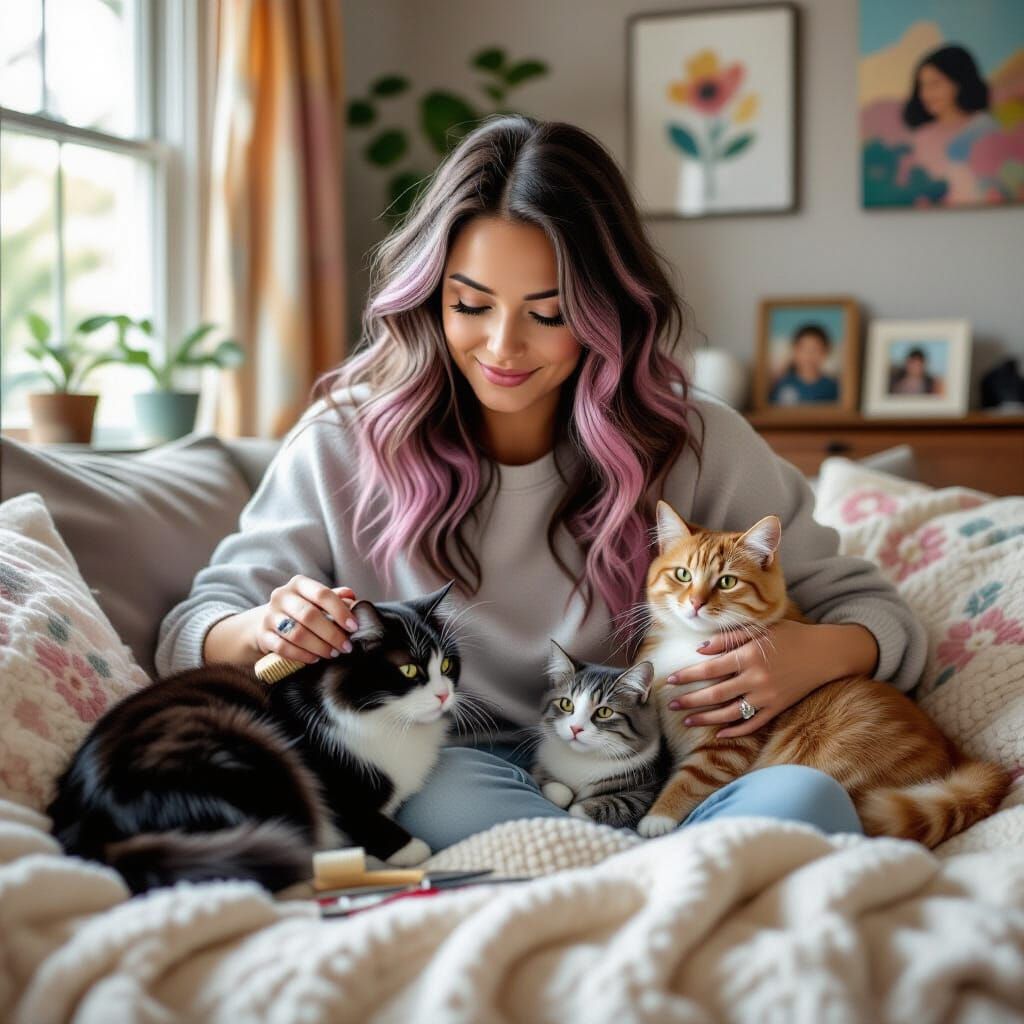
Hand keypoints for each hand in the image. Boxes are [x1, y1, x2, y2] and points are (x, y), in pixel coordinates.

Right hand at [258, 576, 360, 664]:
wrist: (265, 623)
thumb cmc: (300, 610)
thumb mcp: (316, 600)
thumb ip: (335, 597)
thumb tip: (352, 597)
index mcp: (299, 584)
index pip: (322, 594)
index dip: (340, 611)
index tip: (354, 627)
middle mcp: (281, 596)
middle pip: (310, 616)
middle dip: (332, 634)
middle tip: (346, 647)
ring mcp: (270, 616)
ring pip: (297, 634)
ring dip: (319, 646)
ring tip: (332, 654)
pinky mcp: (263, 635)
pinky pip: (283, 648)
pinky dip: (302, 655)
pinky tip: (315, 659)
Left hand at [663, 620, 878, 737]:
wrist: (827, 653)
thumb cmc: (791, 636)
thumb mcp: (760, 629)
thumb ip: (729, 638)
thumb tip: (700, 649)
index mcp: (750, 655)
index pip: (710, 668)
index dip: (688, 675)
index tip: (670, 679)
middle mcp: (757, 678)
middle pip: (715, 694)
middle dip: (690, 700)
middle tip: (671, 704)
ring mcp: (768, 696)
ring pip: (730, 713)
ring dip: (706, 719)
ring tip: (688, 720)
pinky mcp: (778, 708)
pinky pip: (753, 724)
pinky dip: (735, 731)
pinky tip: (719, 734)